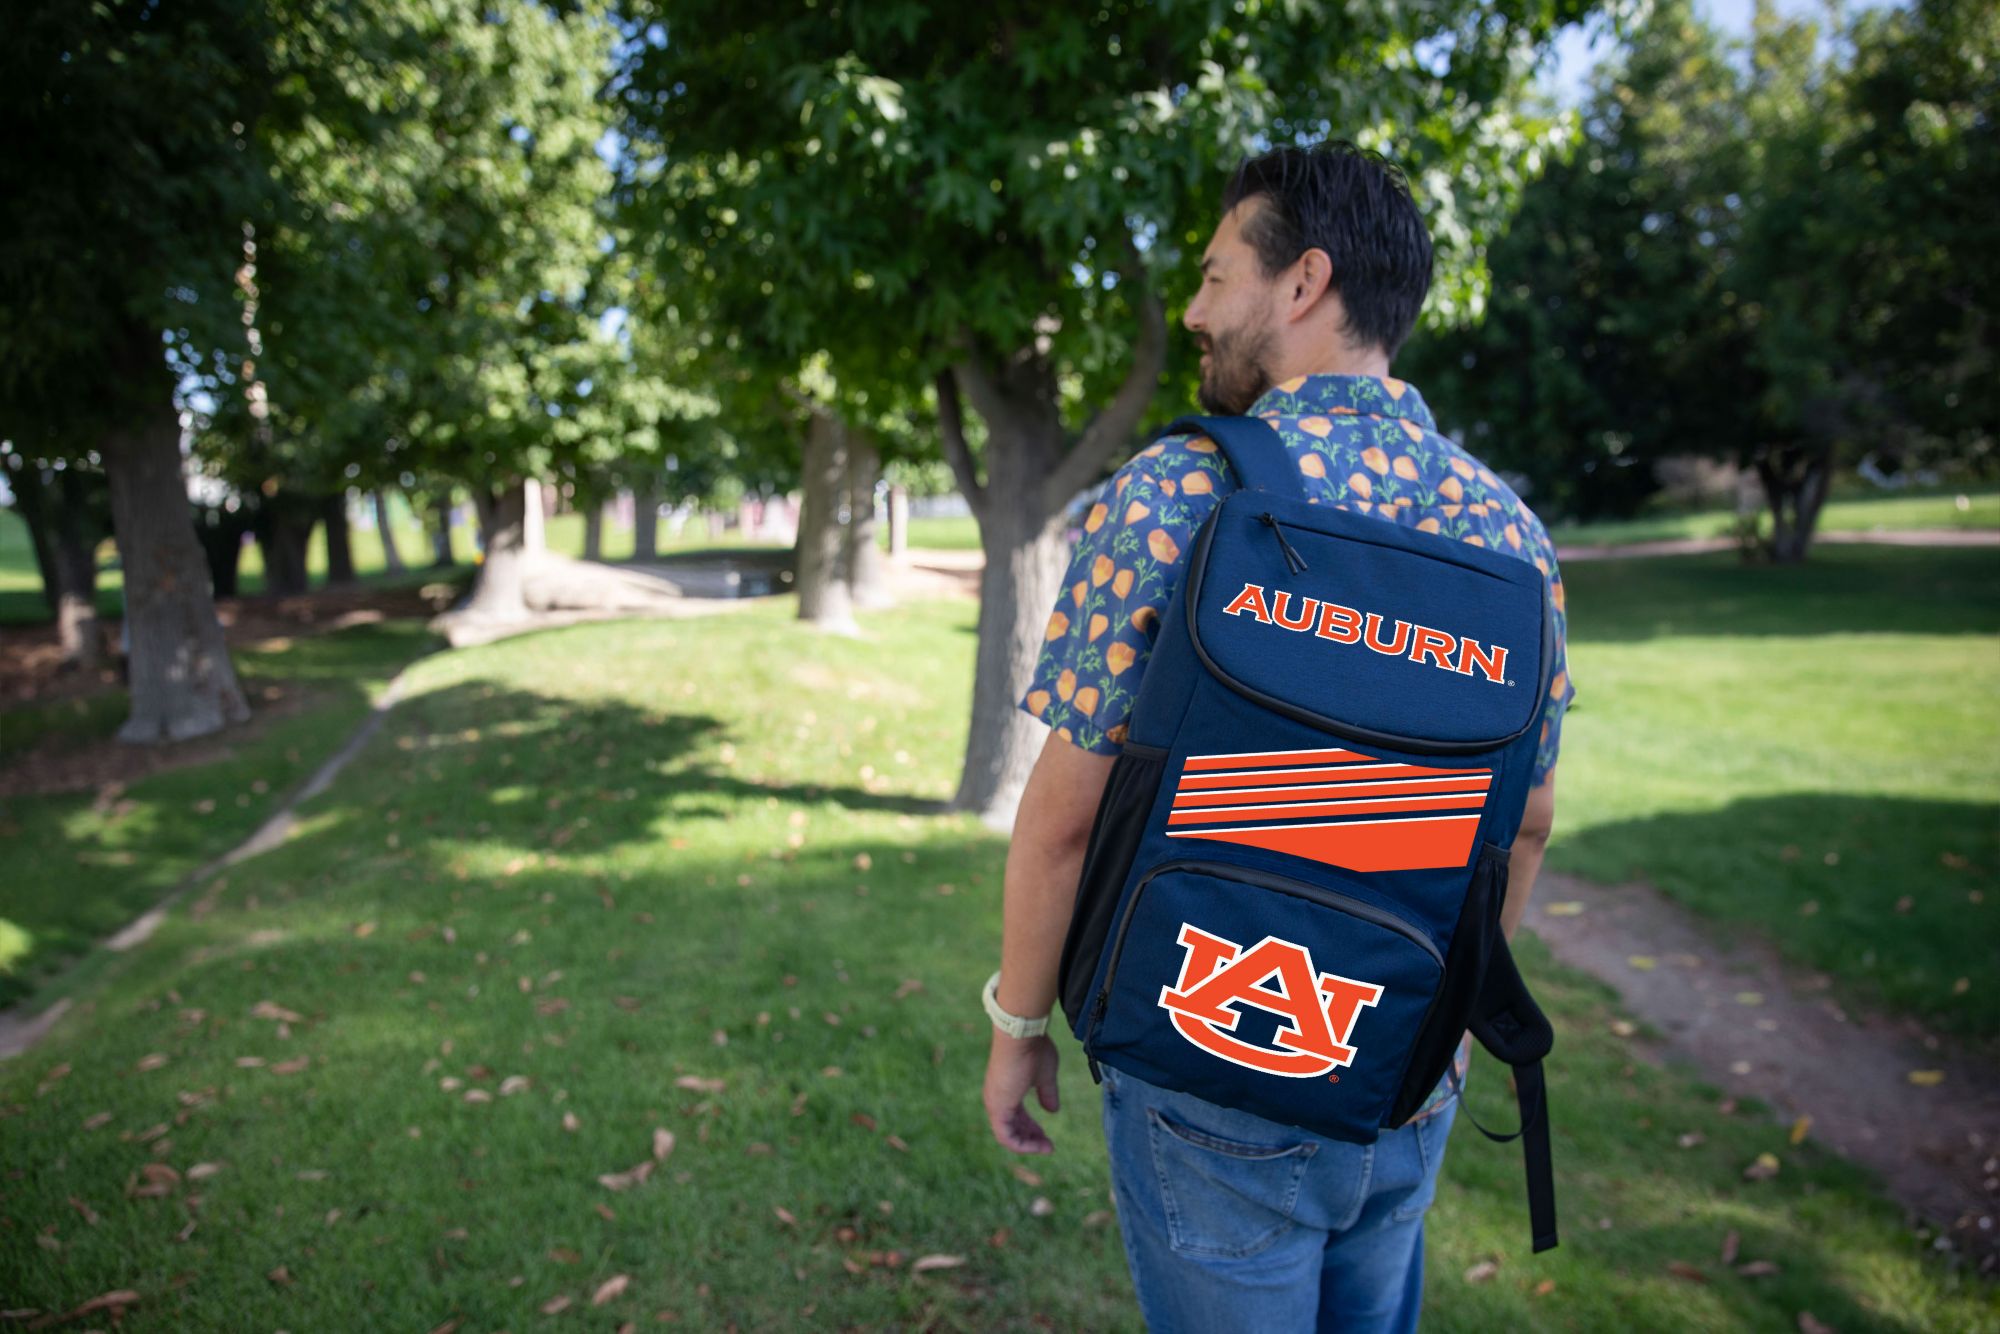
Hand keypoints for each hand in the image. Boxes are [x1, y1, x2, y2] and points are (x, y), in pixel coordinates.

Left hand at [983, 1030, 1060, 1153]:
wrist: (1021, 1034)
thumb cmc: (1033, 1049)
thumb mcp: (1045, 1075)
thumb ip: (1047, 1093)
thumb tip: (1052, 1110)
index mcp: (1005, 1090)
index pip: (1016, 1117)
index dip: (1031, 1128)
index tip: (1047, 1136)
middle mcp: (996, 1098)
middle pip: (1012, 1128)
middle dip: (1031, 1139)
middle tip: (1048, 1146)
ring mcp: (995, 1103)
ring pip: (1007, 1135)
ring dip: (1027, 1144)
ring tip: (1046, 1148)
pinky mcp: (997, 1107)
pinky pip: (1005, 1136)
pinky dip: (1021, 1144)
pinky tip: (1037, 1146)